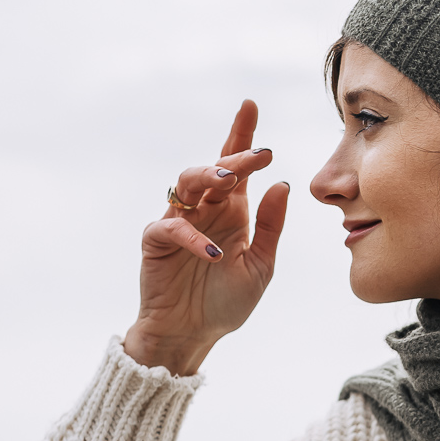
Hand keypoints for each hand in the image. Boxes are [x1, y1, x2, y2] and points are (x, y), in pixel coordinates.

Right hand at [125, 99, 288, 375]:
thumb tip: (282, 184)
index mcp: (232, 211)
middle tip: (257, 154)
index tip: (250, 105)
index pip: (237, 166)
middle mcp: (205, 209)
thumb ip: (271, 227)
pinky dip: (193, 237)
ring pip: (187, 183)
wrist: (191, 335)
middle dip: (235, 155)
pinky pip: (171, 226)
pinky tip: (213, 253)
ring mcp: (179, 221)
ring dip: (208, 177)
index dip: (242, 135)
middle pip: (214, 167)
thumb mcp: (260, 266)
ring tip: (231, 181)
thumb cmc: (225, 301)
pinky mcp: (157, 241)